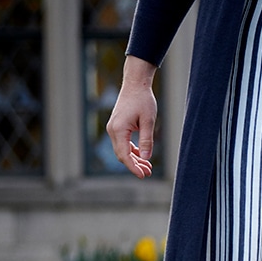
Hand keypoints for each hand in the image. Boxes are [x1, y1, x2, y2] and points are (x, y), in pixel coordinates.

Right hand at [106, 56, 157, 178]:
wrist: (135, 85)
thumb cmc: (143, 101)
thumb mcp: (148, 121)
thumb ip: (147, 141)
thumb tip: (146, 158)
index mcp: (118, 130)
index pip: (125, 155)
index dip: (133, 167)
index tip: (143, 176)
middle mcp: (112, 130)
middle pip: (122, 155)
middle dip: (135, 165)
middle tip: (149, 173)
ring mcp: (113, 128)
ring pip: (122, 150)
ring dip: (134, 159)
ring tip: (148, 167)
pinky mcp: (117, 127)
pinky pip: (123, 143)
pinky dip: (132, 151)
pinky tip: (142, 156)